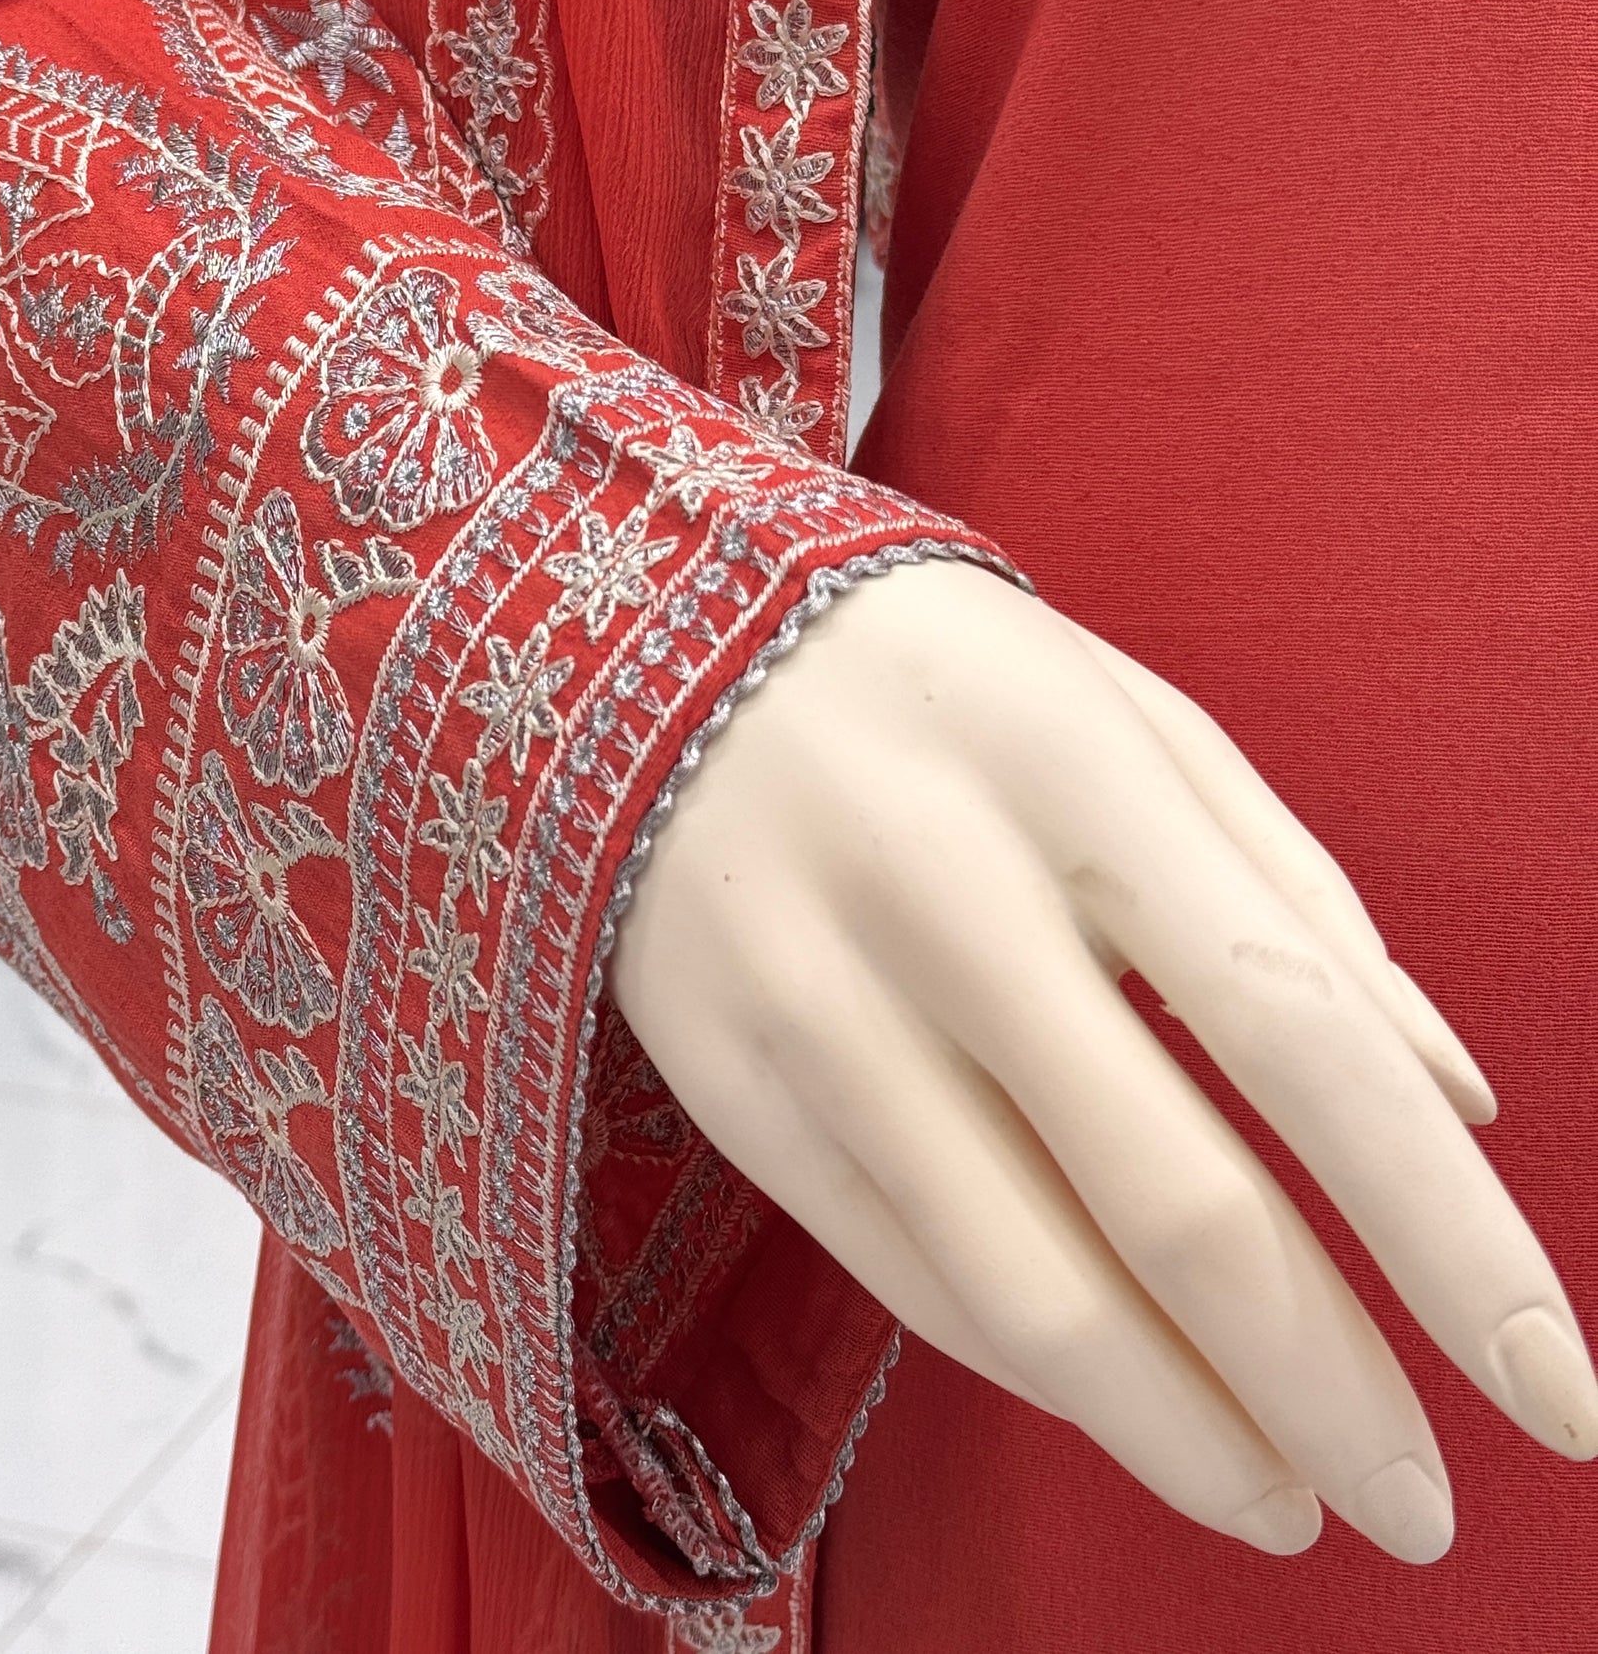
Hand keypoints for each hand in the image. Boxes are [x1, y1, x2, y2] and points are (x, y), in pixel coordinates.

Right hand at [608, 557, 1597, 1562]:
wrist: (636, 633)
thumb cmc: (946, 677)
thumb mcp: (1130, 712)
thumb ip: (1295, 888)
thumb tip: (1454, 1099)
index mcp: (1077, 770)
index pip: (1296, 1029)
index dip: (1442, 1231)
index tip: (1559, 1393)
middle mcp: (940, 889)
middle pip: (1170, 1200)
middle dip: (1325, 1391)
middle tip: (1418, 1508)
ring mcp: (812, 993)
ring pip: (1023, 1285)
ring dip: (1185, 1436)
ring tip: (1287, 1506)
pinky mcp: (721, 1073)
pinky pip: (904, 1269)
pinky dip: (1038, 1364)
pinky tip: (1132, 1402)